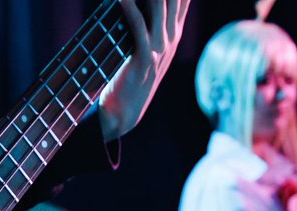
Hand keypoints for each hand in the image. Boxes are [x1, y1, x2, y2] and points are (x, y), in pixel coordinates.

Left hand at [98, 0, 190, 140]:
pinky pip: (138, 26)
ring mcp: (160, 48)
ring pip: (160, 7)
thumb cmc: (128, 78)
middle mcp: (171, 38)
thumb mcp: (144, 48)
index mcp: (173, 34)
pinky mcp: (144, 57)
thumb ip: (145, 25)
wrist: (123, 114)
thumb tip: (134, 2)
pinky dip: (130, 7)